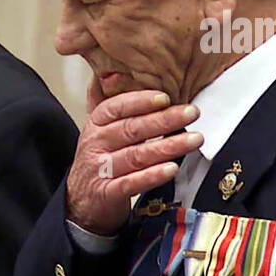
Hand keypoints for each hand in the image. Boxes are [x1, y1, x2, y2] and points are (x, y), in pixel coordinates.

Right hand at [65, 79, 202, 235]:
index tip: (165, 97)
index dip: (141, 101)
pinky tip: (171, 169)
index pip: (116, 108)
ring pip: (136, 155)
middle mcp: (96, 144)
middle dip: (164, 120)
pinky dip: (152, 176)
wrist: (81, 200)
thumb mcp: (101, 131)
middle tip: (192, 113)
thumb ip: (116, 108)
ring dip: (167, 146)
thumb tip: (124, 74)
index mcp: (96, 125)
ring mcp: (100, 169)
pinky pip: (132, 183)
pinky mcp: (107, 192)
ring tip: (194, 139)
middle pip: (131, 129)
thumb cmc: (100, 161)